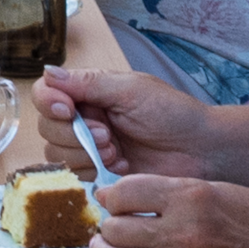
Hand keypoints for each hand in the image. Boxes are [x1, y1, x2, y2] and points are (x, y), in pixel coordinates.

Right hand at [31, 64, 223, 182]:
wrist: (201, 151)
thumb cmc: (173, 114)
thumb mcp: (131, 90)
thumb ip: (89, 83)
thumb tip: (48, 72)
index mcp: (90, 93)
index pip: (46, 93)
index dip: (49, 103)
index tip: (68, 111)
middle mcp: (84, 119)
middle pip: (47, 127)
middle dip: (73, 134)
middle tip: (108, 135)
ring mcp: (90, 148)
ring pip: (57, 154)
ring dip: (84, 154)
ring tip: (116, 152)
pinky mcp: (99, 174)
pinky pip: (75, 176)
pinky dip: (94, 171)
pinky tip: (120, 167)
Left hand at [84, 173, 248, 247]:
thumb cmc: (248, 217)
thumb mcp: (209, 188)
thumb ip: (161, 190)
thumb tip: (109, 197)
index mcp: (190, 197)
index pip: (125, 194)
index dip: (111, 196)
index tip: (113, 201)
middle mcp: (184, 233)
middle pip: (116, 230)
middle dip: (107, 227)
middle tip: (113, 227)